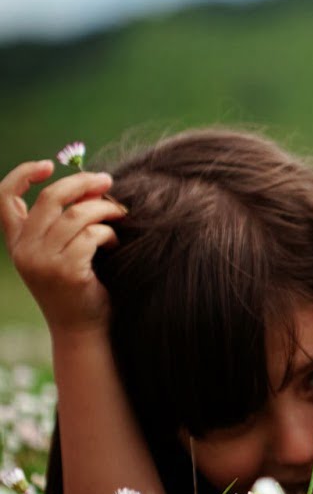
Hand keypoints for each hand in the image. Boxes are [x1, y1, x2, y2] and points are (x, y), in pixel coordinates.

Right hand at [1, 161, 123, 335]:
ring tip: (119, 215)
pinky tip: (115, 242)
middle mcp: (24, 249)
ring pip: (77, 214)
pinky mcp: (67, 271)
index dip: (22, 174)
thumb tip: (93, 182)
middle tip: (107, 181)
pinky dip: (109, 233)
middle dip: (83, 183)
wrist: (82, 329)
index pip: (4, 198)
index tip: (48, 165)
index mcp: (17, 241)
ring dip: (104, 209)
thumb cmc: (79, 285)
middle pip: (51, 198)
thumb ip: (66, 220)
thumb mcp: (63, 249)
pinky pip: (93, 235)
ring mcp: (43, 261)